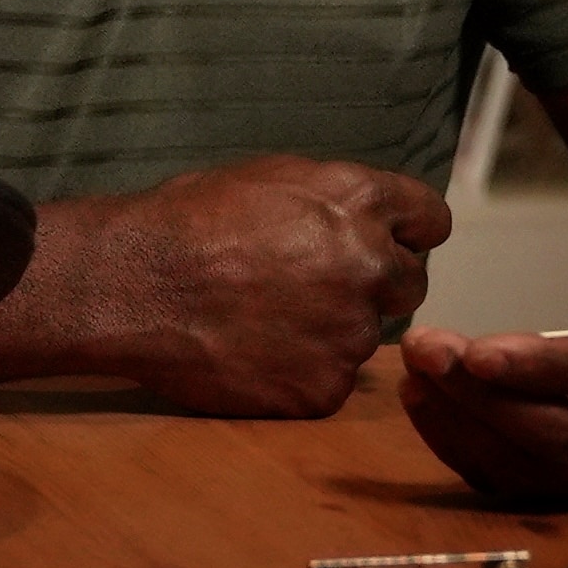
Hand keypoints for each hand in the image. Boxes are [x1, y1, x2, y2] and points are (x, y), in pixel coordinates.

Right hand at [109, 155, 451, 417]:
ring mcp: (351, 333)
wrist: (135, 285)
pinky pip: (331, 382)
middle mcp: (370, 265)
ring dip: (332, 330)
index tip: (389, 243)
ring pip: (366, 336)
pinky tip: (256, 354)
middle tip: (318, 288)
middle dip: (376, 285)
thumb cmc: (190, 221)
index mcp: (362, 201)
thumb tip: (371, 218)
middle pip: (410, 283)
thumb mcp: (275, 178)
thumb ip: (339, 200)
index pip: (431, 219)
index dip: (407, 232)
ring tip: (266, 319)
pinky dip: (301, 373)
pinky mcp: (324, 389)